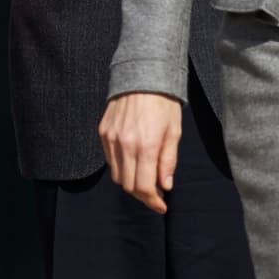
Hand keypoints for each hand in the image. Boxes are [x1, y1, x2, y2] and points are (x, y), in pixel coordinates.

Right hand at [99, 92, 183, 214]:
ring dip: (131, 182)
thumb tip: (165, 185)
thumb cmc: (164, 102)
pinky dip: (121, 166)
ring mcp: (111, 138)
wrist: (143, 74)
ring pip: (117, 175)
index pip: (144, 187)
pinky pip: (110, 160)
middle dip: (143, 195)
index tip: (161, 205)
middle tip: (156, 193)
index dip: (153, 201)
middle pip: (128, 186)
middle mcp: (125, 144)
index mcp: (146, 145)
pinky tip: (134, 161)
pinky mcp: (103, 132)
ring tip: (146, 177)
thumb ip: (168, 161)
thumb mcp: (174, 131)